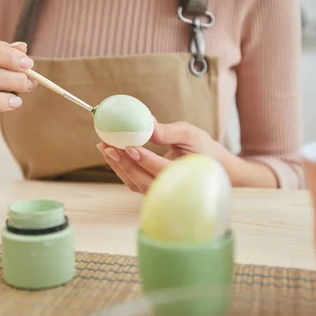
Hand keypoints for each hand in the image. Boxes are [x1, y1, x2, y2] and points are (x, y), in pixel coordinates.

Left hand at [97, 121, 229, 192]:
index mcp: (184, 175)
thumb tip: (147, 124)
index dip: (144, 159)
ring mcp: (158, 192)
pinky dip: (120, 168)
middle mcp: (170, 188)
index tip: (129, 147)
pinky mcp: (150, 189)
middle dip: (123, 162)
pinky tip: (110, 153)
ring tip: (103, 146)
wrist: (212, 168)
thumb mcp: (190, 134)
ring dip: (117, 165)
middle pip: (142, 180)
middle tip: (107, 146)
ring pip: (134, 183)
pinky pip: (132, 182)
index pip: (160, 169)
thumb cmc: (203, 149)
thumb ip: (169, 132)